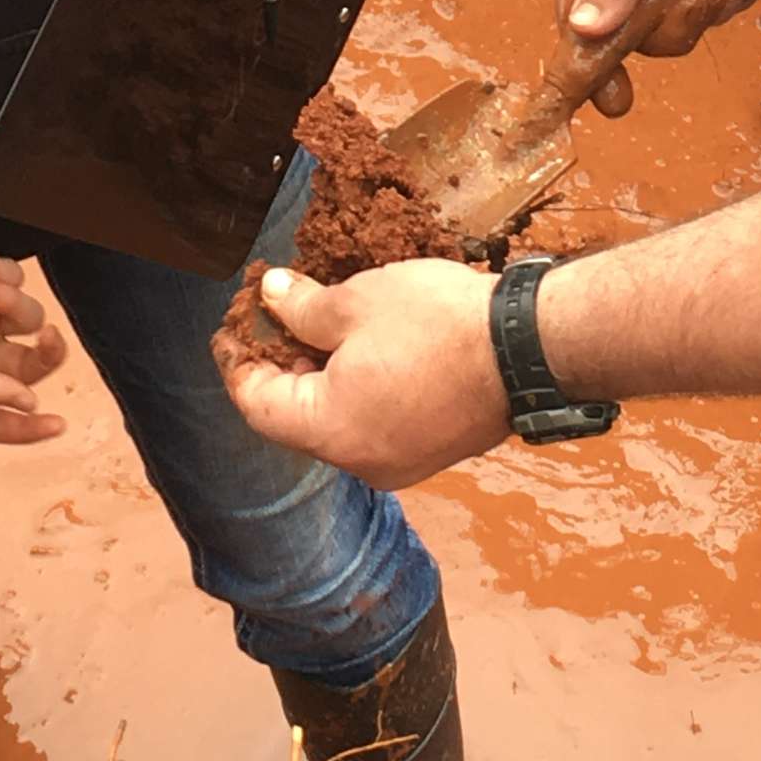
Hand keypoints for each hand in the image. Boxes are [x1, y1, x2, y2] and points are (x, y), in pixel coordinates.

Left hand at [219, 260, 508, 490]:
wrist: (528, 349)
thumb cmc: (438, 324)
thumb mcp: (357, 301)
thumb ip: (303, 307)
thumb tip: (272, 296)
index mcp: (330, 430)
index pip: (257, 405)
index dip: (238, 363)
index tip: (232, 329)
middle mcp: (359, 461)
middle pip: (298, 419)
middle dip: (283, 367)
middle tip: (280, 317)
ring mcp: (400, 463)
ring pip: (339, 424)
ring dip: (324, 378)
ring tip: (326, 326)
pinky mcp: (431, 452)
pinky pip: (376, 426)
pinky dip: (360, 392)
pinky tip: (371, 349)